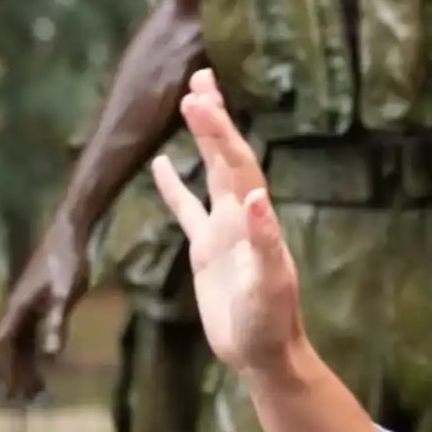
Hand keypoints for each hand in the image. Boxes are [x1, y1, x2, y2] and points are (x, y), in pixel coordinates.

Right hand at [0, 219, 91, 400]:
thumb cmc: (69, 261)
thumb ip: (58, 323)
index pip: (6, 346)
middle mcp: (17, 307)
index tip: (13, 392)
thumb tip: (51, 356)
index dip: (9, 369)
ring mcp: (27, 303)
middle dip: (16, 373)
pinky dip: (34, 349)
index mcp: (19, 308)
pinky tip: (45, 361)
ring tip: (36, 389)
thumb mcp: (67, 293)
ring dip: (26, 364)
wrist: (70, 232)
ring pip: (21, 341)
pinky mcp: (38, 299)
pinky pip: (30, 332)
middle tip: (26, 400)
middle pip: (11, 348)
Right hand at [148, 69, 304, 378]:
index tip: (199, 100)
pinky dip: (174, 186)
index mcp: (254, 219)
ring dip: (202, 138)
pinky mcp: (206, 250)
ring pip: (210, 172)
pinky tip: (160, 164)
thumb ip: (264, 241)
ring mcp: (223, 230)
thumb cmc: (270, 322)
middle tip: (200, 78)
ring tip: (191, 100)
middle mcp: (240, 215)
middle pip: (226, 155)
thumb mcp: (269, 284)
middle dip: (214, 118)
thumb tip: (256, 198)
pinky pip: (187, 209)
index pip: (236, 164)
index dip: (219, 132)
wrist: (265, 353)